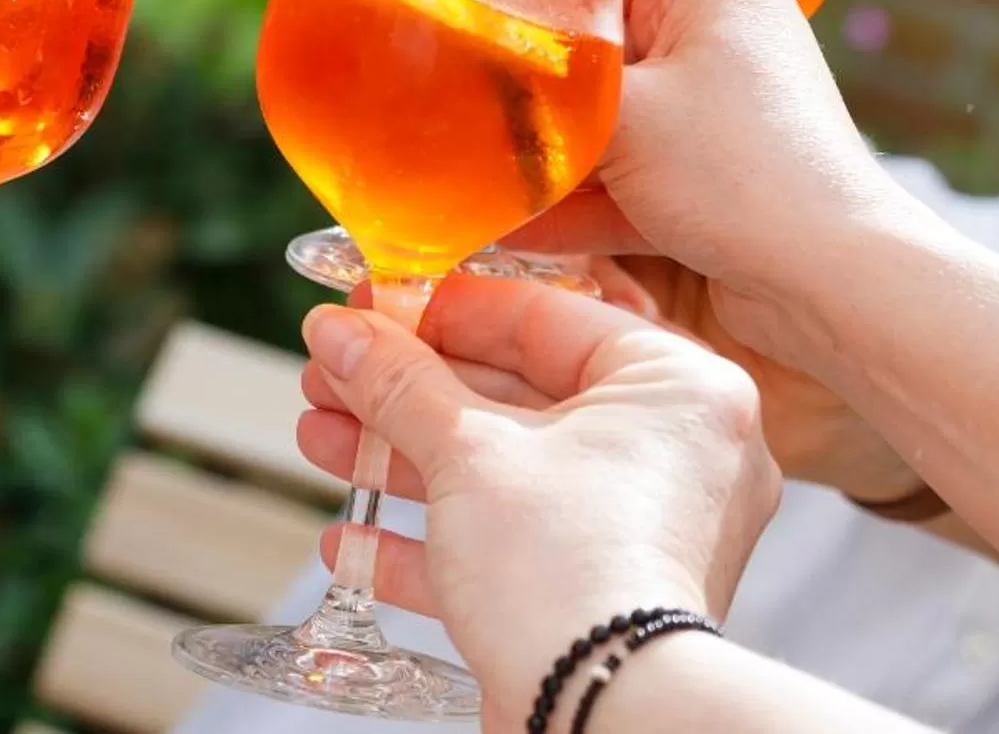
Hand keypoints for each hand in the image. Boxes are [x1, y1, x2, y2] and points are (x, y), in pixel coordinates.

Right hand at [297, 278, 779, 721]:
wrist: (601, 718)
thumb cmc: (573, 574)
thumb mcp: (465, 450)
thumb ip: (397, 380)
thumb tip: (340, 332)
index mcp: (676, 389)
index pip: (543, 317)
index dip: (440, 309)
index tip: (373, 306)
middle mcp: (675, 454)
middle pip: (514, 398)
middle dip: (405, 394)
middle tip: (335, 374)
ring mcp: (643, 531)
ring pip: (503, 474)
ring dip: (402, 461)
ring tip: (322, 441)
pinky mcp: (604, 596)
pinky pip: (513, 548)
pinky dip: (434, 542)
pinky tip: (356, 542)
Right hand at [502, 0, 941, 492]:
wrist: (835, 287)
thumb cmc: (744, 176)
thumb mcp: (622, 117)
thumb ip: (541, 84)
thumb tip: (466, 61)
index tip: (459, 14)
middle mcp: (718, 34)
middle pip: (593, 39)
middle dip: (524, 82)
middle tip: (451, 100)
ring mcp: (716, 108)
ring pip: (604, 114)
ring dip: (541, 151)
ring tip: (465, 172)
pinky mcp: (711, 173)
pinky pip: (627, 171)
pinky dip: (575, 199)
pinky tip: (503, 226)